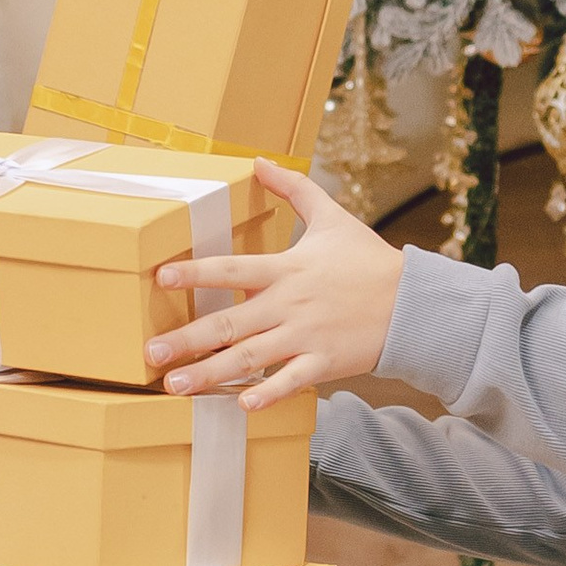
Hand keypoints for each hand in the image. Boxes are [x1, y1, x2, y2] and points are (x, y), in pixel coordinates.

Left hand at [146, 159, 404, 406]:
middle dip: (187, 338)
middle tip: (150, 352)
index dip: (195, 272)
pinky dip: (268, 393)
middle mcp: (290, 303)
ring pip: (250, 357)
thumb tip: (259, 160)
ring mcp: (306, 335)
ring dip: (210, 372)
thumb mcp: (332, 216)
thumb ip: (294, 188)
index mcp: (287, 268)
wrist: (415, 302)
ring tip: (175, 385)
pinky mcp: (324, 362)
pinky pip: (291, 381)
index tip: (160, 277)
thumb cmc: (368, 260)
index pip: (232, 268)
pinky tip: (241, 405)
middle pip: (230, 322)